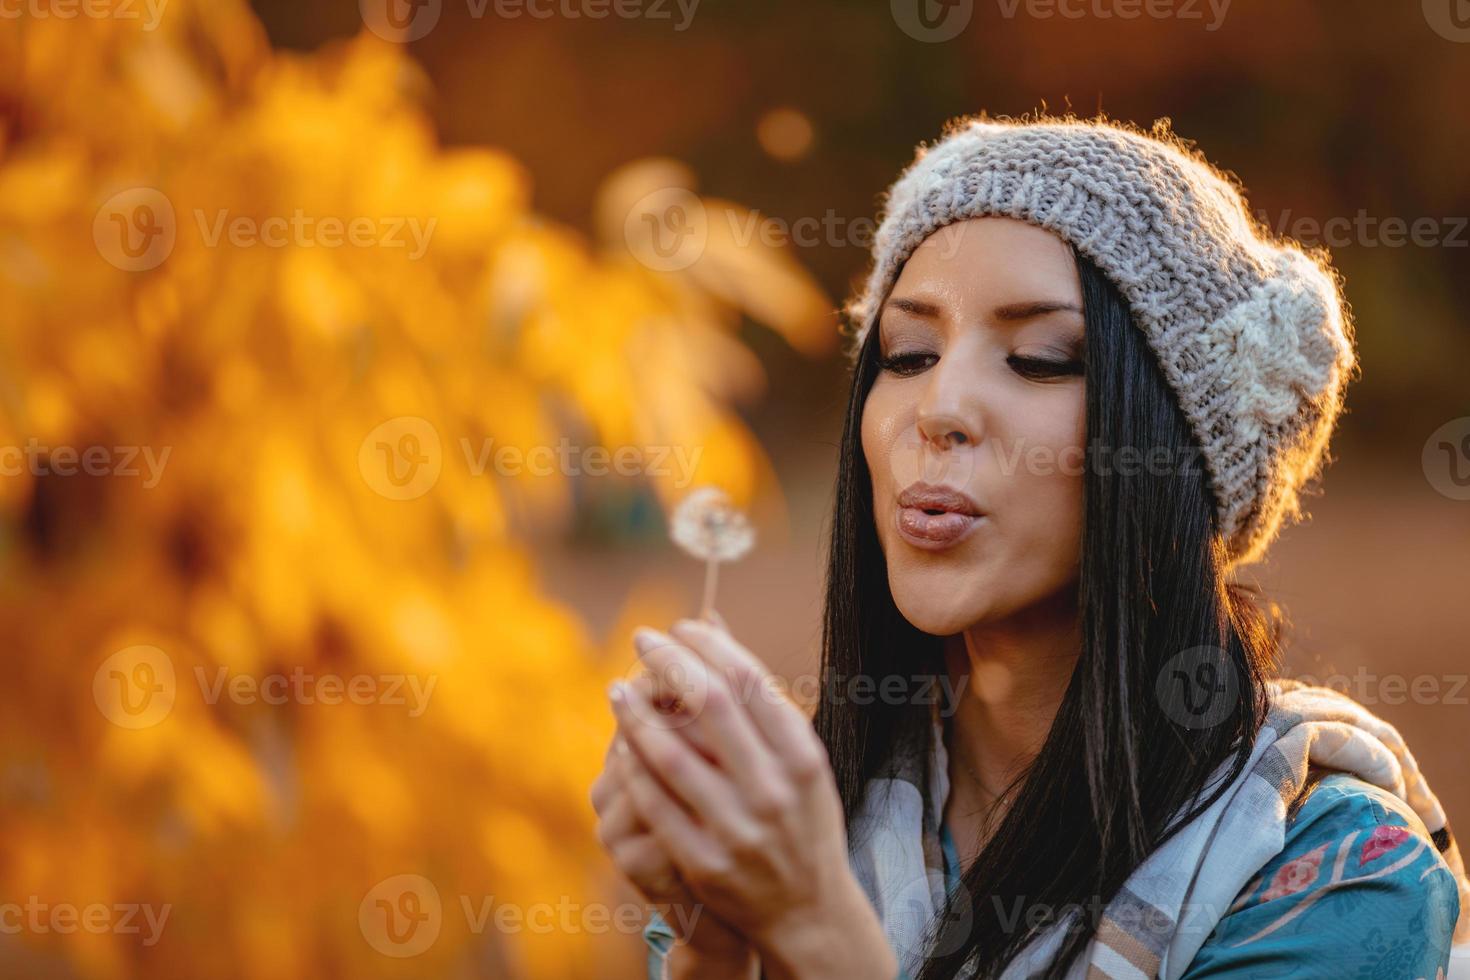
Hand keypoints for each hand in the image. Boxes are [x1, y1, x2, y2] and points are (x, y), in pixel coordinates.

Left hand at [609, 617, 896, 979]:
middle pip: (711, 704)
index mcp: (802, 756)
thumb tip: (711, 621)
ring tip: (617, 688)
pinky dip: (633, 767)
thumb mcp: (797, 756)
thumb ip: (757, 696)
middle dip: (669, 662)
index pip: (748, 679)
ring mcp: (738, 829)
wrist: (808, 910)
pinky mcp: (705, 862)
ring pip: (671, 753)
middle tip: (643, 639)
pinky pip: (654, 802)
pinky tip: (621, 743)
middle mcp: (774, 790)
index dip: (708, 644)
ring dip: (636, 713)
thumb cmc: (799, 816)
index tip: (681, 627)